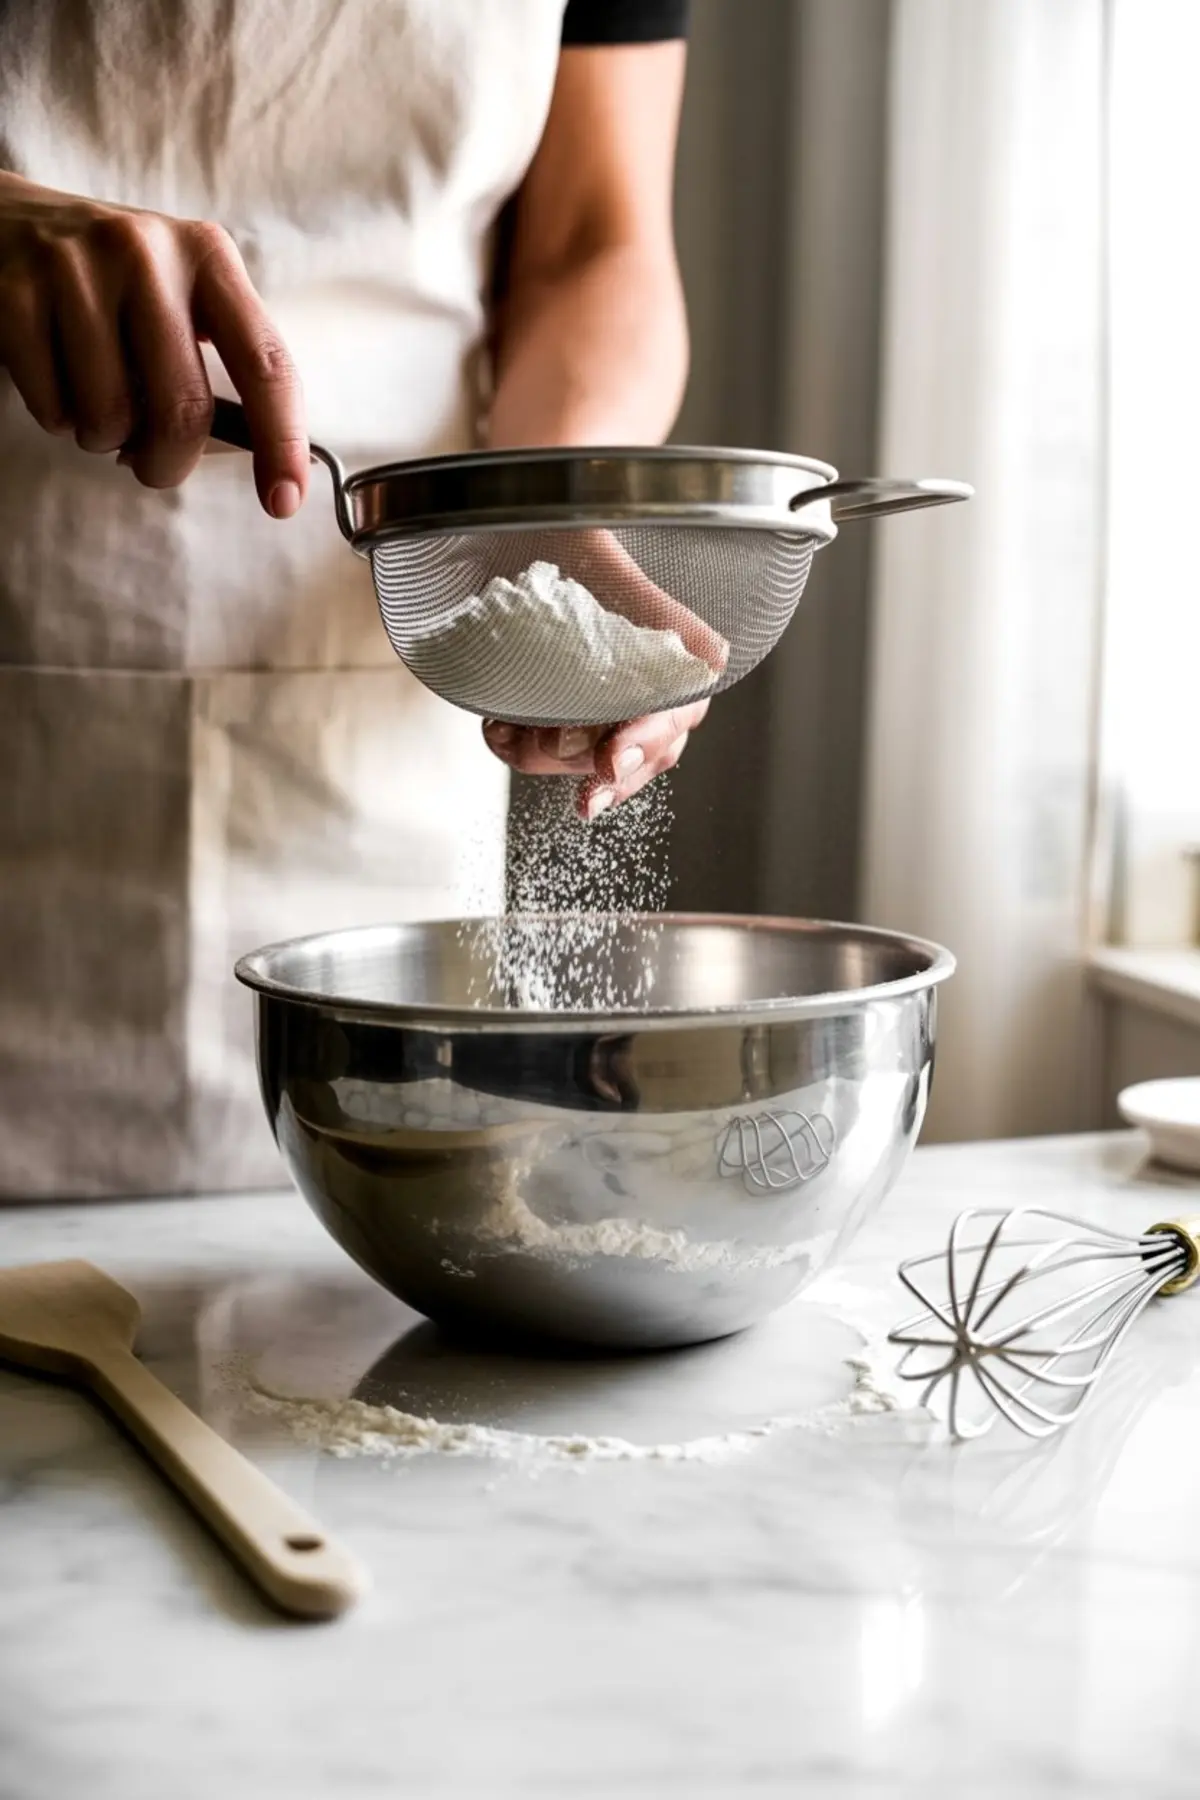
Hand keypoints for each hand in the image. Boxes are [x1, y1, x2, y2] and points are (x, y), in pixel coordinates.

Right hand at [0, 171, 306, 514]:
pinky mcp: (16, 293)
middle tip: (153, 466)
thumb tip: (253, 460)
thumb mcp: (175, 296)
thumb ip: (214, 362)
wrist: (7, 220)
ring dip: (102, 437)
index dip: (281, 441)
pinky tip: (55, 377)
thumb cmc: (112, 284)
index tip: (283, 501)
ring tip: (92, 400)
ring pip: (111, 418)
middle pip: (184, 409)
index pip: (266, 363)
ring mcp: (76, 269)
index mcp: (207, 257)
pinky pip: (53, 408)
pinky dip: (57, 417)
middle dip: (169, 464)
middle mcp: (147, 254)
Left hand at [480, 528, 724, 817]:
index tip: (610, 764)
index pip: (674, 719)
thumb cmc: (572, 529)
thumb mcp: (612, 569)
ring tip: (507, 729)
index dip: (643, 746)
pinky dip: (520, 746)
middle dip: (582, 760)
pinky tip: (500, 726)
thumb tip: (712, 659)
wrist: (519, 512)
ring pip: (586, 762)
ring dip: (541, 757)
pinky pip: (549, 753)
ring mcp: (604, 702)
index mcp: (677, 659)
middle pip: (632, 758)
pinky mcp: (565, 708)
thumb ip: (663, 615)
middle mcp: (647, 687)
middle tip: (540, 743)